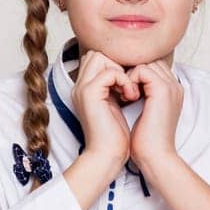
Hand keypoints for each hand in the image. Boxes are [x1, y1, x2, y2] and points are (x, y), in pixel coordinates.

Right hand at [69, 51, 133, 170]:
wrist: (108, 155)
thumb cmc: (115, 136)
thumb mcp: (115, 104)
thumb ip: (115, 86)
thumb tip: (130, 70)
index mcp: (85, 88)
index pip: (97, 59)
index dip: (116, 66)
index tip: (130, 85)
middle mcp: (79, 86)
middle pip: (96, 53)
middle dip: (118, 65)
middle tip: (130, 86)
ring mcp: (82, 88)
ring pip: (100, 57)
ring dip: (121, 71)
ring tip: (130, 91)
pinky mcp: (89, 93)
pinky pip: (110, 72)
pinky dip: (124, 80)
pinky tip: (130, 96)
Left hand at [126, 58, 183, 173]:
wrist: (154, 156)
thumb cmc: (145, 140)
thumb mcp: (143, 110)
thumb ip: (140, 92)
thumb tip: (122, 80)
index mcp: (171, 90)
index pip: (152, 65)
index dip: (134, 71)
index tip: (120, 85)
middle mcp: (174, 85)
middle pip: (150, 59)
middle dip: (130, 68)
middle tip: (118, 85)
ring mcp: (170, 86)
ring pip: (145, 61)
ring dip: (129, 73)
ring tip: (121, 91)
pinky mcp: (162, 90)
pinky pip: (142, 69)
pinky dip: (129, 78)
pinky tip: (125, 94)